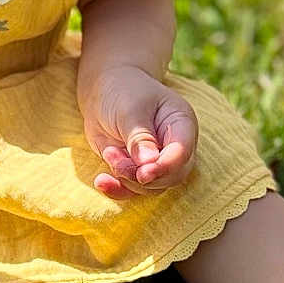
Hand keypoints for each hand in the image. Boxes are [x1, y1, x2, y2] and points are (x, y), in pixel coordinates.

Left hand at [78, 64, 197, 198]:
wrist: (104, 92)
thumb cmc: (122, 92)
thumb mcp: (130, 109)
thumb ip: (139, 137)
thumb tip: (149, 164)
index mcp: (181, 123)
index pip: (182, 152)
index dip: (165, 166)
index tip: (143, 174)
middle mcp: (174, 146)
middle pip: (171, 176)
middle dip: (142, 176)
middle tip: (116, 162)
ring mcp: (158, 161)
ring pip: (152, 187)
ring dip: (126, 178)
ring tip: (108, 153)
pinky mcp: (138, 171)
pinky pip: (132, 190)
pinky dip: (116, 189)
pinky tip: (101, 181)